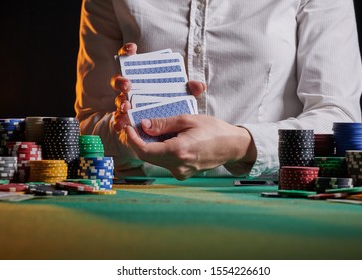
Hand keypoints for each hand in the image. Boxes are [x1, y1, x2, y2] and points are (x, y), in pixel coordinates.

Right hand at [110, 42, 206, 131]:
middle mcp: (129, 90)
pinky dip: (118, 123)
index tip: (133, 49)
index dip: (128, 52)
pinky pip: (117, 121)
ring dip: (121, 103)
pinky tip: (122, 125)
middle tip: (128, 85)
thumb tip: (200, 86)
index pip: (130, 60)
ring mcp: (125, 105)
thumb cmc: (168, 106)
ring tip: (127, 107)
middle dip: (121, 81)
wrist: (164, 129)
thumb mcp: (181, 96)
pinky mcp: (124, 121)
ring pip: (118, 101)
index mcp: (140, 78)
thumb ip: (190, 90)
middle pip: (119, 81)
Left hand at [124, 114, 256, 179]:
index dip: (133, 139)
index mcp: (178, 151)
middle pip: (147, 156)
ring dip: (150, 145)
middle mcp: (177, 166)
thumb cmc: (213, 130)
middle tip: (137, 126)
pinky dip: (161, 151)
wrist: (232, 146)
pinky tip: (167, 140)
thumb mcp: (187, 120)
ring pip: (156, 159)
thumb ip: (163, 124)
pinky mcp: (183, 174)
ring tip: (154, 130)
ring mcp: (180, 172)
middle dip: (139, 141)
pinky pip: (165, 162)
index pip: (144, 150)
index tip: (129, 127)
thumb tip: (144, 125)